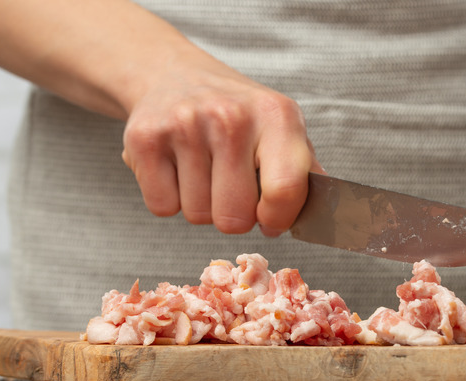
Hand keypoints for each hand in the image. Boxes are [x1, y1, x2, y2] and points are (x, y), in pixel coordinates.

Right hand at [121, 50, 321, 235]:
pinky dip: (170, 199)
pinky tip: (178, 169)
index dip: (278, 219)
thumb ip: (305, 174)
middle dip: (236, 216)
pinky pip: (162, 207)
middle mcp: (230, 116)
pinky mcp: (144, 139)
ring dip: (202, 207)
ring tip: (205, 171)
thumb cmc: (239, 115)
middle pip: (234, 218)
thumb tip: (321, 219)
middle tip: (233, 188)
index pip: (284, 191)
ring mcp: (184, 125)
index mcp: (276, 115)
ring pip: (197, 217)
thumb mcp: (283, 130)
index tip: (271, 218)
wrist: (175, 75)